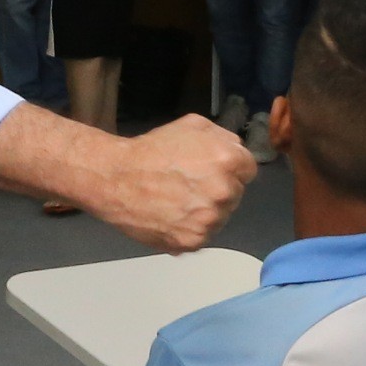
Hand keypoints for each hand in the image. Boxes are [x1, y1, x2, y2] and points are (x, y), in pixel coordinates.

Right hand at [83, 113, 252, 251]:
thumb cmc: (152, 150)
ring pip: (220, 217)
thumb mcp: (192, 125)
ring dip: (205, 212)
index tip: (211, 171)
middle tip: (189, 185)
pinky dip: (190, 229)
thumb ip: (223, 137)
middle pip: (235, 195)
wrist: (117, 178)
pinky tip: (172, 216)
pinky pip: (202, 236)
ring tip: (178, 201)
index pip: (248, 171)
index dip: (229, 169)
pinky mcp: (194, 240)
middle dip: (217, 190)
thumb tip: (238, 151)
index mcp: (228, 160)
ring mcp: (210, 219)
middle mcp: (224, 191)